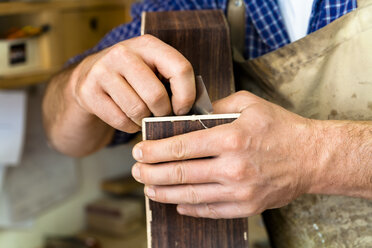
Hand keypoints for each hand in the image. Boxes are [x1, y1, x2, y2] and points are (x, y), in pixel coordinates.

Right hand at [69, 34, 194, 132]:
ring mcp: (102, 71)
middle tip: (161, 115)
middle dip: (163, 113)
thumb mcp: (153, 69)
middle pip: (157, 95)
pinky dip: (129, 127)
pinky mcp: (88, 91)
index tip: (182, 109)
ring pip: (138, 110)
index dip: (187, 95)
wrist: (89, 78)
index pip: (180, 69)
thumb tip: (193, 111)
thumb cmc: (132, 78)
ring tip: (143, 116)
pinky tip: (128, 119)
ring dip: (144, 121)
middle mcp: (123, 53)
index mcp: (148, 44)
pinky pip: (120, 120)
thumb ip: (173, 82)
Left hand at [131, 91, 318, 218]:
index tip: (138, 150)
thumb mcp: (250, 104)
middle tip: (136, 171)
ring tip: (148, 189)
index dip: (154, 150)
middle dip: (151, 173)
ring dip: (164, 193)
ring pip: (190, 196)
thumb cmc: (281, 128)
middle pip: (180, 173)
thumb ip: (217, 106)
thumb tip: (192, 114)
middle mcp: (232, 166)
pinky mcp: (247, 206)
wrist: (312, 157)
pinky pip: (210, 211)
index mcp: (230, 138)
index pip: (181, 146)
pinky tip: (177, 204)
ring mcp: (239, 190)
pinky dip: (190, 209)